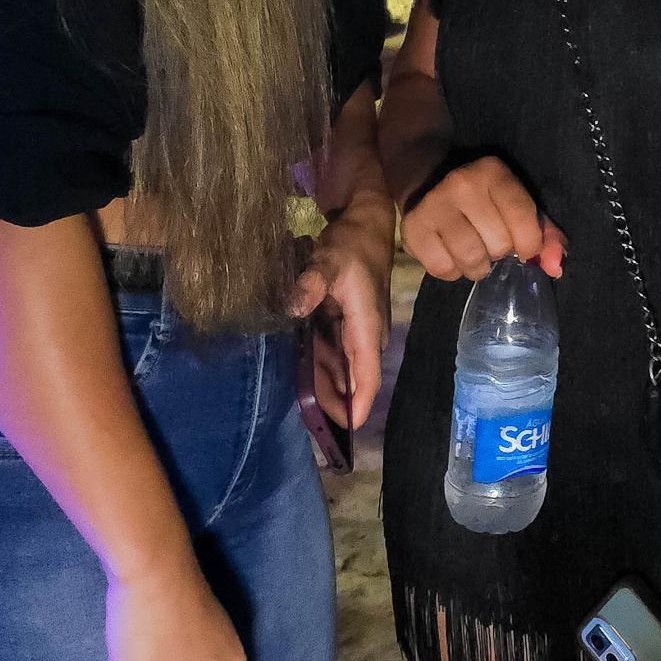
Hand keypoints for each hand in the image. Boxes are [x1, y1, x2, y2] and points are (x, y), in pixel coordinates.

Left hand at [292, 196, 392, 429]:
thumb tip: (293, 306)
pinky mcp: (342, 326)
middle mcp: (364, 336)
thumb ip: (311, 282)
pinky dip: (317, 370)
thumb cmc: (352, 245)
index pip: (367, 375)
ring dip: (323, 391)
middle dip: (333, 407)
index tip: (348, 431)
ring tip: (303, 419)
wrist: (366, 225)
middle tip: (312, 435)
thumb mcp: (330, 259)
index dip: (358, 404)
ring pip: (338, 371)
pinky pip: (330, 356)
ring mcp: (353, 333)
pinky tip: (298, 383)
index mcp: (366, 328)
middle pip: (350, 381)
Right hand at [399, 155, 566, 283]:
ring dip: (477, 266)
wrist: (429, 179)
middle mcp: (461, 184)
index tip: (523, 246)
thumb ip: (545, 235)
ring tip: (474, 253)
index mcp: (493, 173)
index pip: (523, 219)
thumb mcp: (519, 205)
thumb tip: (555, 267)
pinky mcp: (412, 229)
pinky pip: (443, 269)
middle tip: (491, 242)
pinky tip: (451, 255)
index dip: (529, 244)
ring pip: (471, 260)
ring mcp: (433, 205)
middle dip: (499, 252)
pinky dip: (452, 271)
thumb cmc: (484, 199)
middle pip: (498, 244)